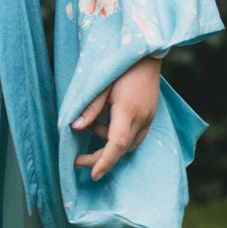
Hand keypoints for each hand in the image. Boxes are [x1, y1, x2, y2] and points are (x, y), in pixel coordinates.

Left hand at [72, 55, 161, 181]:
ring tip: (91, 124)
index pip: (116, 145)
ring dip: (108, 143)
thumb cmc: (120, 65)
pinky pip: (134, 135)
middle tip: (77, 160)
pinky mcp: (150, 114)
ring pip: (129, 144)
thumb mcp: (100, 84)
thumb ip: (89, 108)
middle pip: (121, 149)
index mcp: (128, 111)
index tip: (93, 175)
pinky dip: (118, 136)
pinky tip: (105, 121)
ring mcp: (149, 117)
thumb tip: (75, 128)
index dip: (104, 162)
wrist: (146, 52)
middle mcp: (142, 118)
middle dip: (100, 157)